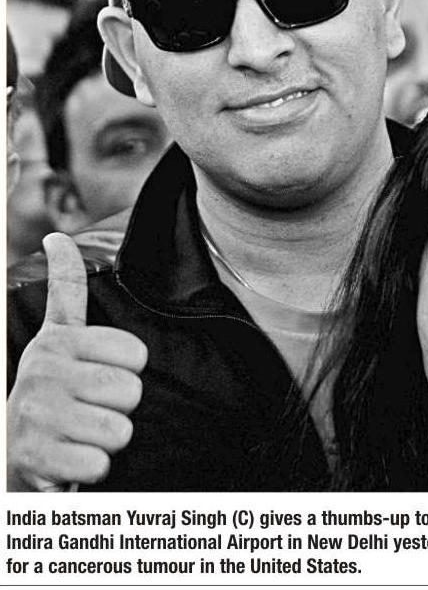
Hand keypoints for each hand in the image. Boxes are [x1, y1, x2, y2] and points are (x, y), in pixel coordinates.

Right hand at [7, 232, 147, 490]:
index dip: (128, 370)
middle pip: (131, 391)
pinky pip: (100, 463)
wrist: (9, 447)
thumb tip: (57, 238)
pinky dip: (92, 468)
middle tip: (87, 408)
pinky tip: (69, 458)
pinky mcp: (36, 455)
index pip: (137, 355)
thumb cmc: (49, 389)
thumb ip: (66, 288)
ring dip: (106, 439)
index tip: (98, 373)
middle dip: (119, 407)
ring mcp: (37, 413)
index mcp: (57, 340)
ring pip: (120, 429)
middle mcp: (43, 370)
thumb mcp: (56, 335)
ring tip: (79, 432)